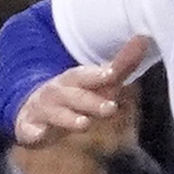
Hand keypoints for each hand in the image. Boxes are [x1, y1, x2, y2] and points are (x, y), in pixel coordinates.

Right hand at [15, 36, 151, 146]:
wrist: (32, 111)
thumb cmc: (72, 97)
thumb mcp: (95, 84)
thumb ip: (120, 66)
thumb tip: (144, 40)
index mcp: (73, 80)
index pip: (85, 75)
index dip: (97, 75)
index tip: (112, 74)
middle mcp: (57, 92)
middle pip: (72, 95)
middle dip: (90, 101)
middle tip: (111, 109)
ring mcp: (42, 111)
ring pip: (53, 113)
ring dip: (67, 118)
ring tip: (84, 124)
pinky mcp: (29, 129)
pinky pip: (29, 130)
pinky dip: (33, 132)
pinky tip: (39, 134)